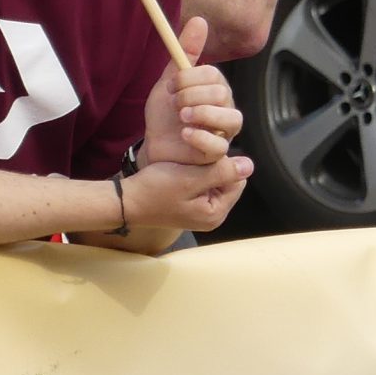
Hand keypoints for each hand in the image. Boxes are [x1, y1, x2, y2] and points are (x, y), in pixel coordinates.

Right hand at [121, 155, 252, 233]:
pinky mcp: (190, 208)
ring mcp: (201, 214)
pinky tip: (179, 173)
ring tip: (183, 166)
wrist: (125, 202)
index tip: (201, 156)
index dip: (222, 163)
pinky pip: (201, 186)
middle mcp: (212, 217)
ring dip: (202, 170)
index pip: (237, 180)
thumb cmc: (154, 190)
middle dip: (213, 168)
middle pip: (227, 182)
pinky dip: (193, 176)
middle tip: (190, 162)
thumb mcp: (189, 178)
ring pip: (214, 182)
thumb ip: (221, 172)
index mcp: (216, 214)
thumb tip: (249, 165)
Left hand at [142, 16, 243, 165]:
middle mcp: (225, 109)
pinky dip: (201, 137)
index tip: (171, 86)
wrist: (154, 144)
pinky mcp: (217, 154)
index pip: (214, 76)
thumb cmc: (166, 114)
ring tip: (182, 116)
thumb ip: (185, 53)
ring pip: (232, 119)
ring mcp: (224, 132)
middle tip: (175, 103)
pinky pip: (220, 146)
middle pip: (223, 95)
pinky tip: (185, 132)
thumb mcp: (170, 81)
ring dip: (203, 114)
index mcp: (216, 89)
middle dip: (193, 95)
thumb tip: (199, 19)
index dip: (191, 78)